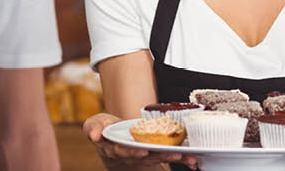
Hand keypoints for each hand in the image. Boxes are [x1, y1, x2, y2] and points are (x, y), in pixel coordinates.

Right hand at [82, 113, 198, 168]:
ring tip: (187, 156)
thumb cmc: (103, 129)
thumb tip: (94, 135)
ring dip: (174, 158)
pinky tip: (192, 159)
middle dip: (161, 156)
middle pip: (146, 158)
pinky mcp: (153, 153)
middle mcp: (130, 155)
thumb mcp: (94, 125)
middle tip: (174, 154)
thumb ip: (93, 128)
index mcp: (115, 149)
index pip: (124, 152)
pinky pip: (167, 156)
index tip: (142, 151)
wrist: (111, 138)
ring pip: (159, 158)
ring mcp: (143, 155)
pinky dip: (180, 158)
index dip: (133, 152)